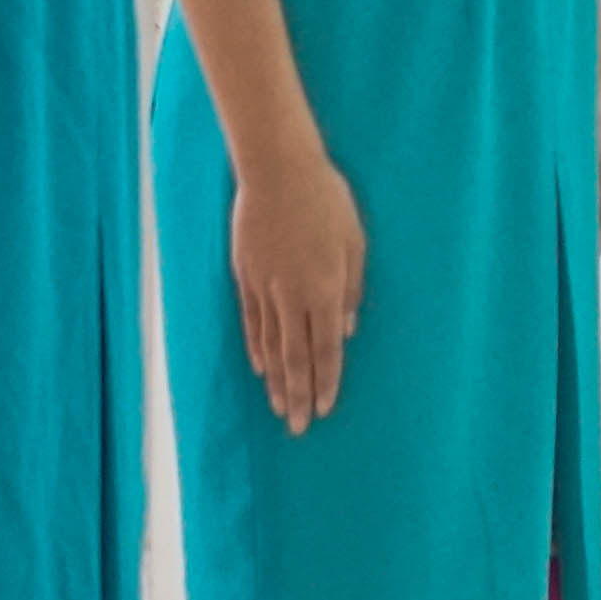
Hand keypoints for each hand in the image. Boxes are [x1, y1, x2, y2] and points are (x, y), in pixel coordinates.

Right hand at [232, 147, 366, 432]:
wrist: (277, 171)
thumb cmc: (326, 201)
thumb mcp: (355, 241)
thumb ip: (353, 288)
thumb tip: (348, 331)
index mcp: (325, 288)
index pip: (326, 347)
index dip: (326, 380)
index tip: (326, 409)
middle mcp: (293, 296)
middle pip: (295, 356)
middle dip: (300, 395)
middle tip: (299, 428)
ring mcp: (265, 289)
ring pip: (270, 346)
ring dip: (276, 381)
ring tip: (280, 409)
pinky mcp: (245, 277)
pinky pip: (251, 323)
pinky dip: (256, 349)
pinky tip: (260, 370)